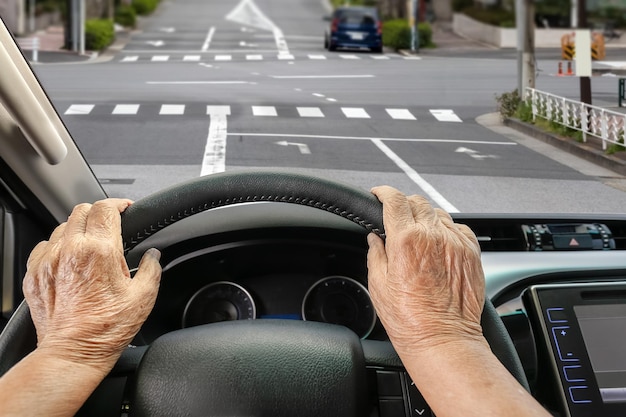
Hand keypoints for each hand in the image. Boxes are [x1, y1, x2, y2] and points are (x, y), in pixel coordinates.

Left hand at [23, 199, 161, 367]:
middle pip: (82, 210)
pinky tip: (70, 260)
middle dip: (99, 213)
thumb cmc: (107, 329)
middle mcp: (70, 250)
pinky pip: (45, 246)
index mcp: (99, 251)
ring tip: (91, 246)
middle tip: (111, 226)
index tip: (125, 208)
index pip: (105, 208)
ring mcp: (48, 261)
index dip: (119, 203)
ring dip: (79, 229)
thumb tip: (154, 256)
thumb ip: (152, 268)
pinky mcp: (34, 274)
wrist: (72, 353)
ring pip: (62, 226)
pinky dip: (58, 246)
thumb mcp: (144, 296)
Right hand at [366, 186, 485, 356]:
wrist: (443, 339)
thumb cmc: (409, 319)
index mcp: (406, 240)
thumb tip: (375, 238)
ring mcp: (456, 243)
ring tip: (418, 235)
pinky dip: (447, 230)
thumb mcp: (378, 285)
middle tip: (396, 218)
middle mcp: (433, 236)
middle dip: (403, 205)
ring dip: (425, 217)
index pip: (394, 200)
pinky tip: (439, 244)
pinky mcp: (472, 253)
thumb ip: (376, 253)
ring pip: (439, 213)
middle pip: (417, 202)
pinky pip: (459, 228)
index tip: (379, 194)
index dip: (383, 192)